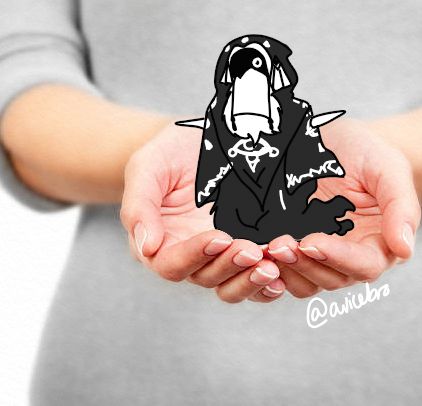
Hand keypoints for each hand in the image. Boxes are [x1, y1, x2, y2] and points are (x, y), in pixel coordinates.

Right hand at [120, 123, 285, 302]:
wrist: (202, 138)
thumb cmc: (170, 152)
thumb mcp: (147, 168)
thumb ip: (139, 206)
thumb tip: (147, 247)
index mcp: (159, 242)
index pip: (171, 264)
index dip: (194, 256)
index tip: (219, 237)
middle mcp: (189, 254)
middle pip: (205, 277)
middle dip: (229, 266)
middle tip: (252, 250)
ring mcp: (218, 254)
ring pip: (231, 284)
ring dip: (251, 279)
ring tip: (271, 267)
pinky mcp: (244, 247)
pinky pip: (253, 275)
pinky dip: (267, 282)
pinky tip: (282, 274)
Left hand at [266, 119, 420, 297]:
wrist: (334, 139)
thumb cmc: (367, 151)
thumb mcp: (387, 167)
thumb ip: (401, 207)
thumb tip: (405, 250)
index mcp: (380, 242)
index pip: (365, 265)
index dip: (339, 258)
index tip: (312, 241)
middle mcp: (352, 255)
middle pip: (333, 278)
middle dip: (306, 264)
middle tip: (280, 244)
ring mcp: (322, 254)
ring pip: (307, 282)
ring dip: (287, 270)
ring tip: (268, 246)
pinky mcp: (296, 247)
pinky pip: (284, 271)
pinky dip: (271, 267)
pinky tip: (256, 251)